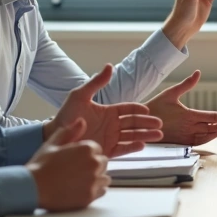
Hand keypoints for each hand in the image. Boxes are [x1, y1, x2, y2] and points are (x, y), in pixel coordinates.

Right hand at [27, 119, 110, 210]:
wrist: (33, 188)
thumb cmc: (41, 165)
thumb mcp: (52, 143)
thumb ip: (69, 131)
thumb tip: (81, 121)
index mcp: (86, 149)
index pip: (97, 149)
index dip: (86, 154)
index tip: (75, 159)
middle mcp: (94, 164)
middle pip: (102, 163)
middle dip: (93, 165)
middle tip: (76, 171)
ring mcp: (93, 181)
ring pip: (105, 177)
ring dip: (96, 178)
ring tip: (80, 181)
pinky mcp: (91, 196)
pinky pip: (102, 191)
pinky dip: (95, 190)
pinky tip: (82, 189)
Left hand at [47, 64, 164, 156]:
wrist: (56, 137)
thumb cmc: (66, 116)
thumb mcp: (80, 96)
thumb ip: (96, 83)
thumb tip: (109, 66)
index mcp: (109, 112)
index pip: (128, 109)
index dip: (139, 110)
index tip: (148, 110)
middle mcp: (112, 125)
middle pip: (134, 123)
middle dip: (148, 123)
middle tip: (159, 124)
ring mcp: (110, 138)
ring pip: (132, 136)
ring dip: (145, 135)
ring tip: (158, 136)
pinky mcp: (107, 151)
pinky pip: (123, 149)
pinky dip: (133, 147)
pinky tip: (142, 145)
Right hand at [146, 70, 216, 145]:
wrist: (141, 124)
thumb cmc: (155, 107)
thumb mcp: (170, 93)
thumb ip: (187, 84)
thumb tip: (198, 72)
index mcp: (188, 115)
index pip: (212, 117)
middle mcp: (189, 127)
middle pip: (213, 127)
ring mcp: (185, 137)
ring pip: (207, 136)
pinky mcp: (181, 143)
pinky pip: (199, 142)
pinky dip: (208, 139)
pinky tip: (213, 135)